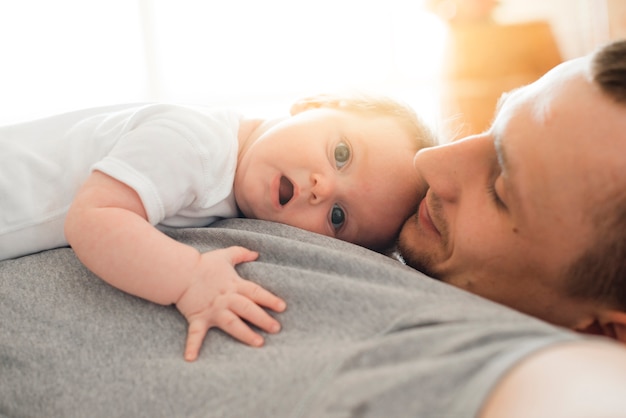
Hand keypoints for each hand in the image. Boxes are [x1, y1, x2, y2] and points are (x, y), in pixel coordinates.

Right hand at [175, 246, 285, 361]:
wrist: (180, 272)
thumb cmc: (203, 264)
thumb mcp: (225, 255)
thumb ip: (241, 253)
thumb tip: (256, 253)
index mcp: (234, 285)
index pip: (256, 292)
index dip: (270, 299)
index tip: (282, 307)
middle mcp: (226, 299)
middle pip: (248, 309)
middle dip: (262, 319)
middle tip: (276, 329)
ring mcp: (213, 310)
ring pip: (232, 323)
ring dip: (245, 334)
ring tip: (258, 343)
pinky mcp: (198, 318)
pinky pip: (195, 334)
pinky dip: (192, 345)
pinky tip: (190, 358)